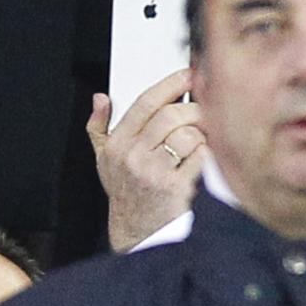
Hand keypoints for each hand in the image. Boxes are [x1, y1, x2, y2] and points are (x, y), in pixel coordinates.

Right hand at [86, 69, 204, 251]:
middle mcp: (132, 156)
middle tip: (204, 109)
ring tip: (201, 140)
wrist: (138, 230)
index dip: (170, 84)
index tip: (188, 74)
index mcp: (116, 145)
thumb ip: (98, 127)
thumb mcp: (104, 160)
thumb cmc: (126, 191)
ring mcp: (153, 172)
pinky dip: (207, 154)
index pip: (144, 103)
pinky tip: (202, 159)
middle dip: (193, 108)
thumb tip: (100, 99)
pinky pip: (201, 156)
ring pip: (188, 134)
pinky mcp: (176, 186)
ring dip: (201, 134)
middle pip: (170, 115)